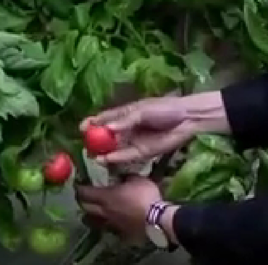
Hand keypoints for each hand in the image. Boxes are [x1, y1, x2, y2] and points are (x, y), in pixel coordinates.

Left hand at [75, 176, 162, 241]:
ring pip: (93, 222)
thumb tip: (120, 175)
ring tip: (93, 212)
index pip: (84, 193)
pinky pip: (108, 230)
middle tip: (84, 196)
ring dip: (90, 216)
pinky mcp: (120, 235)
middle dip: (82, 201)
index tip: (78, 184)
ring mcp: (111, 225)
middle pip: (84, 208)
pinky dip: (107, 225)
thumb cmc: (145, 196)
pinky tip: (111, 223)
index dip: (79, 188)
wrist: (156, 219)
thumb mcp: (137, 179)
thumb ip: (125, 177)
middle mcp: (103, 212)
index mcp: (105, 197)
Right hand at [80, 97, 194, 164]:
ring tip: (93, 156)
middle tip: (84, 145)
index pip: (105, 119)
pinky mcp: (143, 153)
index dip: (92, 123)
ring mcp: (134, 141)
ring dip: (103, 153)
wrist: (186, 120)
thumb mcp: (142, 110)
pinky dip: (116, 159)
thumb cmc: (164, 109)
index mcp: (125, 114)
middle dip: (95, 141)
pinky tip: (106, 159)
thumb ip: (125, 120)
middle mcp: (127, 129)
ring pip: (115, 149)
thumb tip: (108, 128)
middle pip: (107, 136)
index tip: (81, 127)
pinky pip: (127, 157)